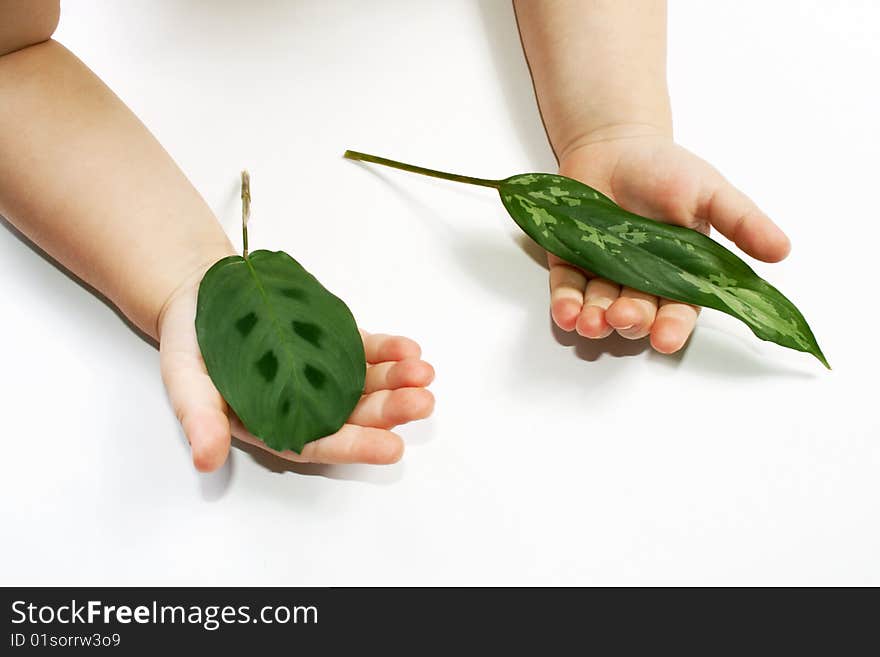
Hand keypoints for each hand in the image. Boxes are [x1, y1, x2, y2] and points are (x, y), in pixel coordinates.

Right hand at [158, 267, 434, 471]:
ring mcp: (321, 371)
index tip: (392, 448)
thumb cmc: (192, 345)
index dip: (355, 446)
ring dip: (397, 380)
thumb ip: (200, 418)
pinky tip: (409, 349)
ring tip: (423, 374)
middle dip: (389, 411)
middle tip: (421, 403)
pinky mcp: (331, 341)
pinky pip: (365, 349)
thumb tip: (206, 458)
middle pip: (353, 414)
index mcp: (272, 423)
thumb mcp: (186, 380)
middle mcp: (303, 403)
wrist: (201, 295)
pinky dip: (388, 350)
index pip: (319, 443)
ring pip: (366, 383)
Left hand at [550, 130, 790, 352]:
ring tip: (591, 322)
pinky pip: (567, 290)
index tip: (666, 339)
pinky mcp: (570, 263)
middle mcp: (641, 281)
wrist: (613, 145)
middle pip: (638, 313)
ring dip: (595, 319)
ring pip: (600, 308)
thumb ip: (741, 222)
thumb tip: (782, 250)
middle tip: (625, 317)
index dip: (673, 327)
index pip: (679, 309)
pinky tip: (565, 314)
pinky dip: (565, 304)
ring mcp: (603, 274)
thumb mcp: (709, 191)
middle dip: (631, 320)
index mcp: (680, 273)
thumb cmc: (665, 169)